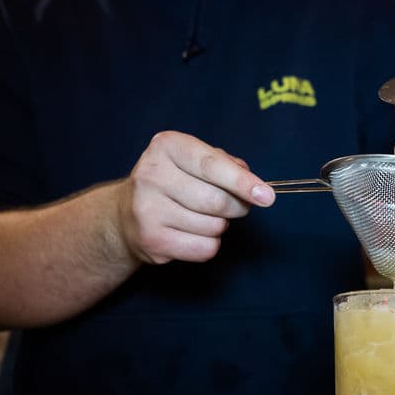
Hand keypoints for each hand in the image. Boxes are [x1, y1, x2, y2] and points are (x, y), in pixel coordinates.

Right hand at [118, 131, 274, 264]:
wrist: (127, 213)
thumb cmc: (173, 181)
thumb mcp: (194, 159)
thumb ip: (226, 164)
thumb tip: (255, 185)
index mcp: (166, 147)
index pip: (212, 166)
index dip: (243, 183)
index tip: (267, 196)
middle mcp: (151, 175)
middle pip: (217, 201)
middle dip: (237, 207)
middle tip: (236, 206)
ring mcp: (147, 210)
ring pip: (214, 227)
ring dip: (220, 226)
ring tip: (203, 217)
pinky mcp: (151, 240)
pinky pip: (204, 248)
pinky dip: (209, 244)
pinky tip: (193, 233)